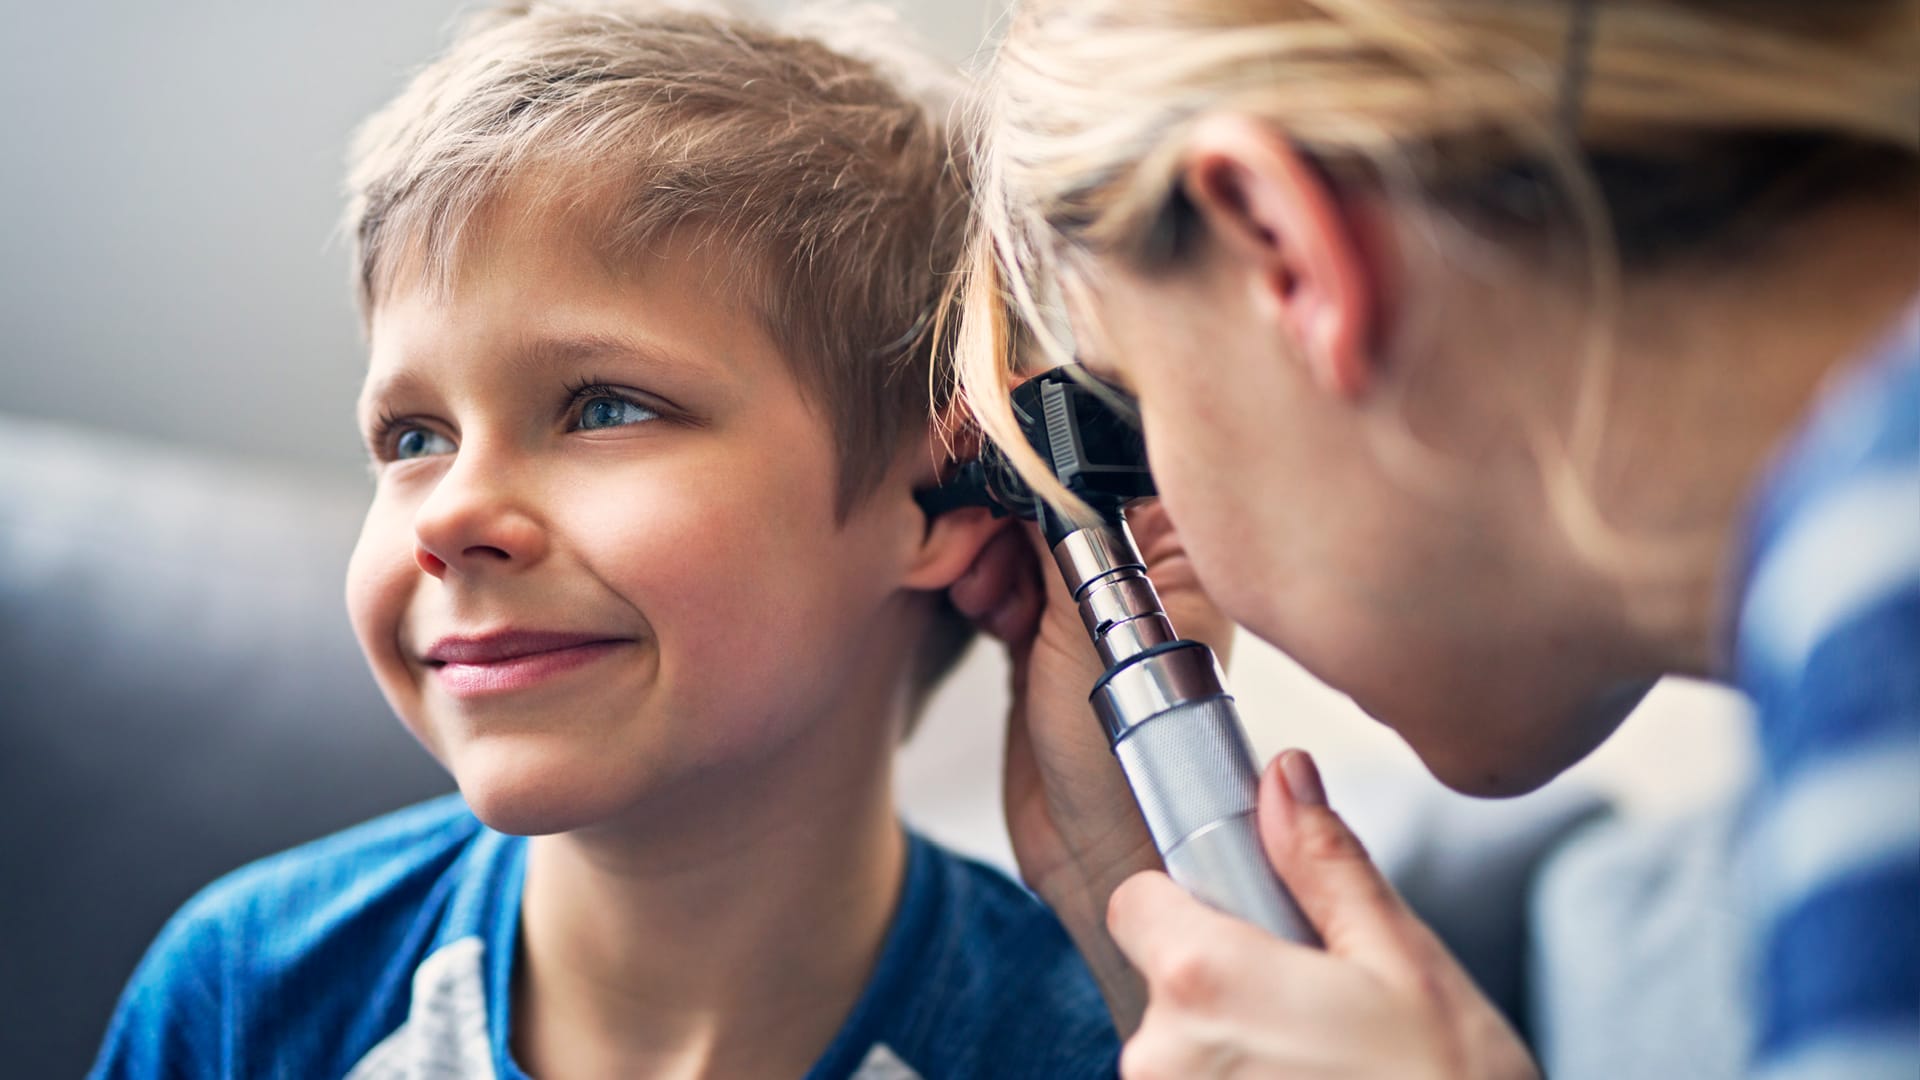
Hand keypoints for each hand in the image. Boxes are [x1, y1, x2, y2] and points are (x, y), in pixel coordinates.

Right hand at [948, 500, 1233, 1031]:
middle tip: (973, 531)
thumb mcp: (1092, 626)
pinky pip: (998, 580)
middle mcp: (1137, 572)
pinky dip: (979, 582)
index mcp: (1179, 552)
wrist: (1096, 857)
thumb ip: (1059, 534)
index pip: (1109, 464)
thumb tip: (1022, 453)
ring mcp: (1086, 607)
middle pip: (1053, 494)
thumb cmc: (1128, 758)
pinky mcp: (1039, 640)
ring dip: (983, 549)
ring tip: (981, 590)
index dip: (1047, 451)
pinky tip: (978, 606)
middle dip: (1003, 505)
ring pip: (1017, 536)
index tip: (990, 445)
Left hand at [1106, 750, 1539, 1079]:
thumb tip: (1282, 775)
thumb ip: (1324, 866)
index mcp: (1203, 981)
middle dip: (1225, 992)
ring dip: (1233, 1062)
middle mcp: (1158, 1059)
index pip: (1136, 903)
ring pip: (1179, 1061)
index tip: (1247, 927)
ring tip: (1328, 1077)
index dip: (1189, 906)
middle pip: (1161, 988)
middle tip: (1320, 1020)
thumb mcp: (1405, 966)